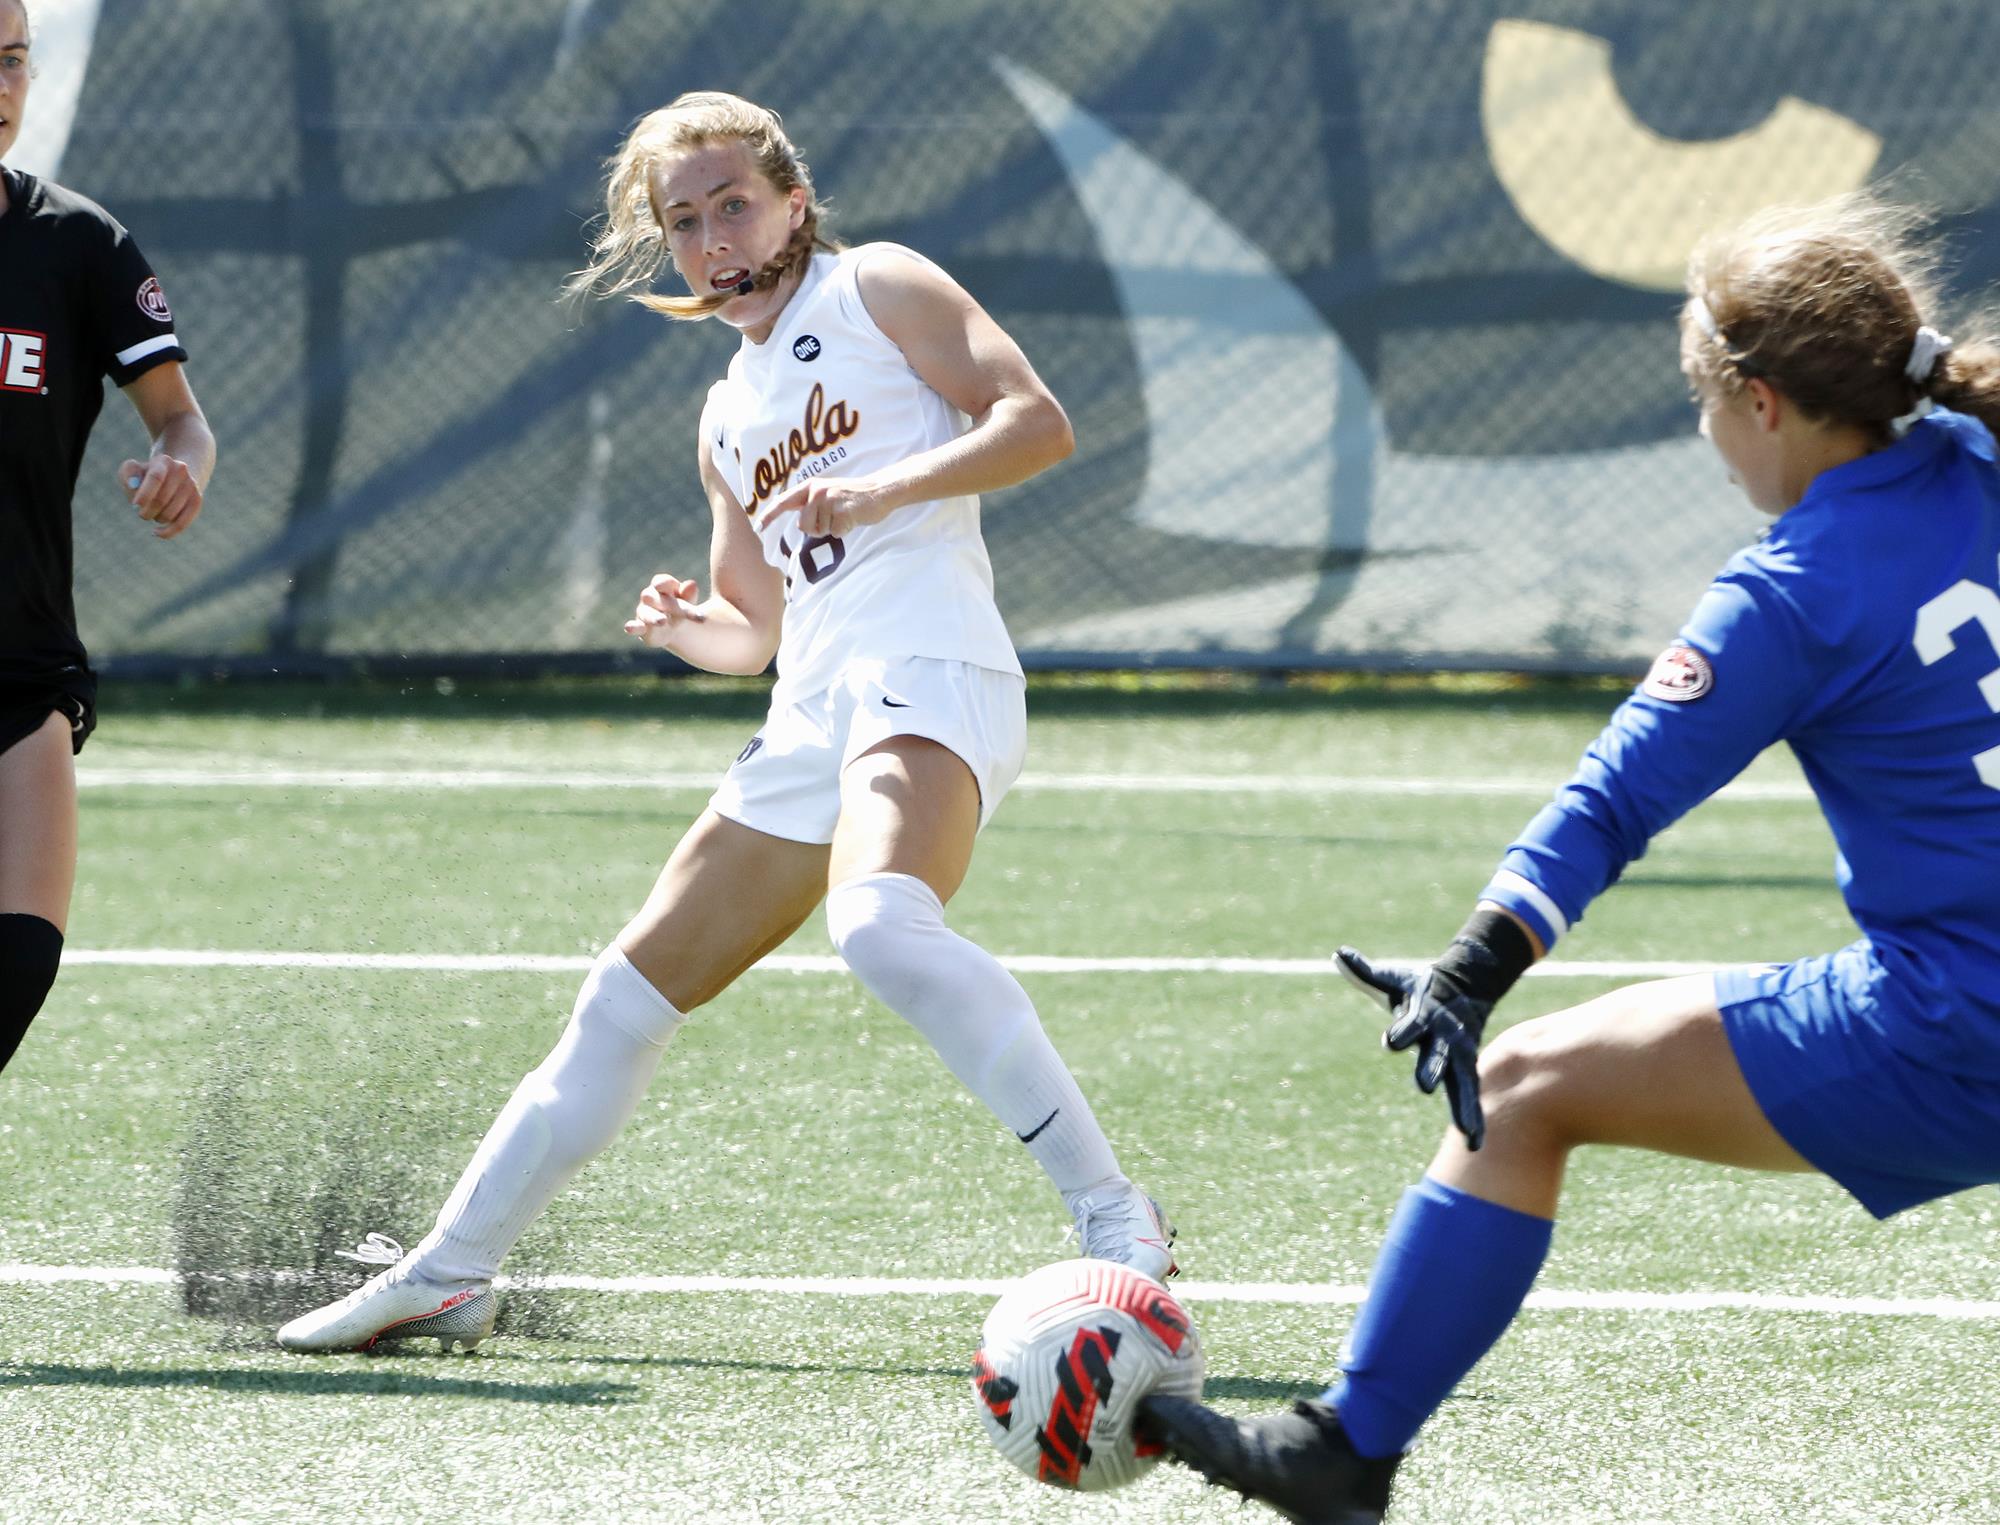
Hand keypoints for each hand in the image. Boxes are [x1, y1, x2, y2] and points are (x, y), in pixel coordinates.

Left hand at [120, 455, 202, 538]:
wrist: (175, 474)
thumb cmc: (146, 475)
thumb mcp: (133, 469)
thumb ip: (128, 473)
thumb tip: (134, 485)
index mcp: (164, 462)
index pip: (156, 478)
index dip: (145, 493)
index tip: (135, 505)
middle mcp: (181, 472)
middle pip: (162, 499)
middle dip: (146, 510)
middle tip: (139, 512)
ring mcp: (191, 487)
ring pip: (169, 514)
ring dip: (156, 518)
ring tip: (152, 513)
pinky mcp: (197, 501)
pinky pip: (182, 523)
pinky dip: (167, 532)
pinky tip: (156, 533)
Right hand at [623, 572, 707, 647]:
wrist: (676, 631)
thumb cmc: (680, 610)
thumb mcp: (688, 603)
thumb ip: (689, 595)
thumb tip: (692, 584)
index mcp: (662, 587)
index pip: (662, 581)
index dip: (666, 583)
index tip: (677, 586)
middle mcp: (649, 597)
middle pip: (654, 597)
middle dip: (667, 603)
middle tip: (685, 611)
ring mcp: (643, 612)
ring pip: (646, 613)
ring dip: (654, 617)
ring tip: (663, 621)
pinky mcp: (641, 628)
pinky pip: (635, 626)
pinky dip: (632, 627)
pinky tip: (629, 628)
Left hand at [757, 476, 892, 538]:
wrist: (879, 490)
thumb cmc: (852, 497)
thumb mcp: (828, 493)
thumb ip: (811, 504)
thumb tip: (799, 523)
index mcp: (810, 486)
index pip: (783, 502)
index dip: (769, 516)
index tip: (758, 528)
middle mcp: (817, 491)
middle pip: (804, 525)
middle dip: (818, 529)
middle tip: (835, 517)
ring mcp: (830, 500)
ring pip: (820, 531)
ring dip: (833, 529)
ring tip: (845, 515)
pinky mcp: (842, 511)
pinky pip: (835, 533)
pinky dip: (844, 530)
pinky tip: (852, 519)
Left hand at [1336, 947, 1491, 1149]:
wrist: (1464, 986)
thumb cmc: (1418, 986)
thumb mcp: (1394, 978)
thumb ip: (1365, 972)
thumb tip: (1338, 954)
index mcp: (1424, 1013)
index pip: (1411, 1022)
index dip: (1401, 1030)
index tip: (1390, 1041)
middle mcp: (1444, 1036)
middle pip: (1436, 1055)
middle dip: (1430, 1069)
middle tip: (1424, 1086)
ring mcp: (1458, 1055)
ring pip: (1461, 1082)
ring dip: (1463, 1106)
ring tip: (1467, 1133)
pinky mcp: (1465, 1069)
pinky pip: (1469, 1096)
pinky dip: (1473, 1117)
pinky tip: (1474, 1143)